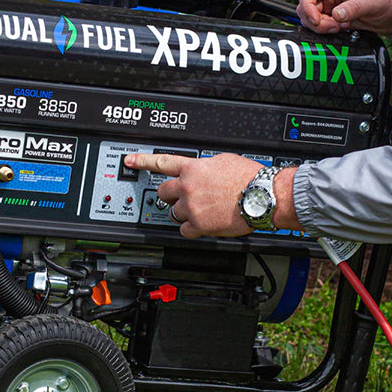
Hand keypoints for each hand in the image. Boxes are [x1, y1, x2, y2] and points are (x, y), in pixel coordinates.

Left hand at [123, 152, 263, 237]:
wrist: (262, 196)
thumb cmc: (249, 177)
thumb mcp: (223, 160)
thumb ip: (204, 166)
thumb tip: (200, 169)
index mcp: (193, 168)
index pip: (162, 162)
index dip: (143, 161)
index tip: (130, 161)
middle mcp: (188, 187)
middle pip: (163, 192)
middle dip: (170, 195)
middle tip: (183, 197)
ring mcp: (191, 207)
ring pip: (173, 212)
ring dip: (183, 212)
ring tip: (201, 210)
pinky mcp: (199, 225)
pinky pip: (184, 230)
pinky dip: (191, 229)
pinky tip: (203, 224)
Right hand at [297, 0, 391, 37]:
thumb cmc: (388, 1)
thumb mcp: (371, 3)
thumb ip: (353, 8)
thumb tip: (336, 15)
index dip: (307, 6)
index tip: (317, 20)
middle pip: (305, 8)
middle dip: (315, 21)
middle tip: (333, 27)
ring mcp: (329, 7)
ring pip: (309, 20)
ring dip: (320, 28)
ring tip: (339, 28)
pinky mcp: (332, 19)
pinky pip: (318, 27)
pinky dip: (324, 32)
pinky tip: (340, 30)